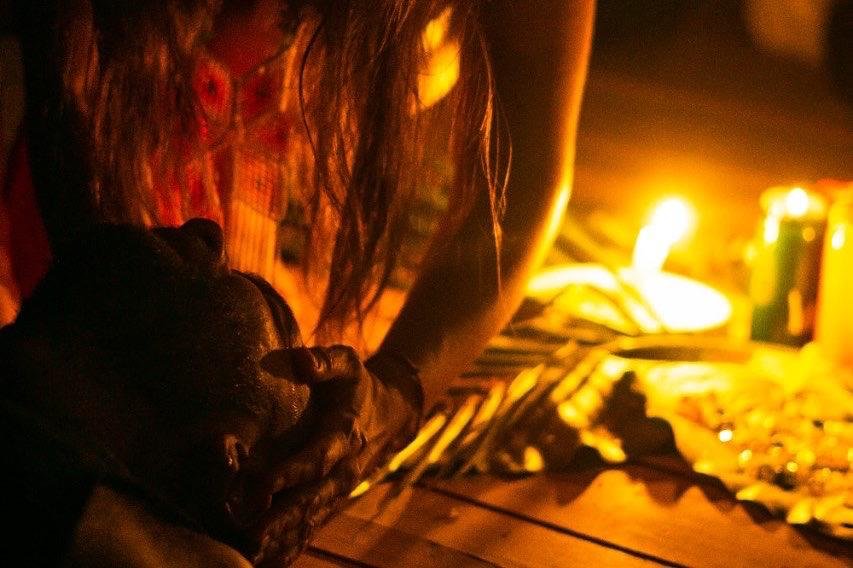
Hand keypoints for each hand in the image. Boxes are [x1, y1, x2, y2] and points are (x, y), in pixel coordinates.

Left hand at [232, 345, 422, 565]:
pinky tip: (267, 558)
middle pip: (313, 497)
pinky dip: (293, 544)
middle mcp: (345, 468)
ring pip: (312, 517)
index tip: (263, 483)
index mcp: (345, 434)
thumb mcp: (345, 364)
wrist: (391, 413)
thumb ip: (322, 361)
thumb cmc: (356, 385)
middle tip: (251, 534)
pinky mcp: (333, 498)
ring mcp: (340, 488)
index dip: (292, 471)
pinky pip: (314, 525)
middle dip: (283, 517)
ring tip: (252, 552)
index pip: (318, 457)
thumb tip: (298, 359)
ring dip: (284, 536)